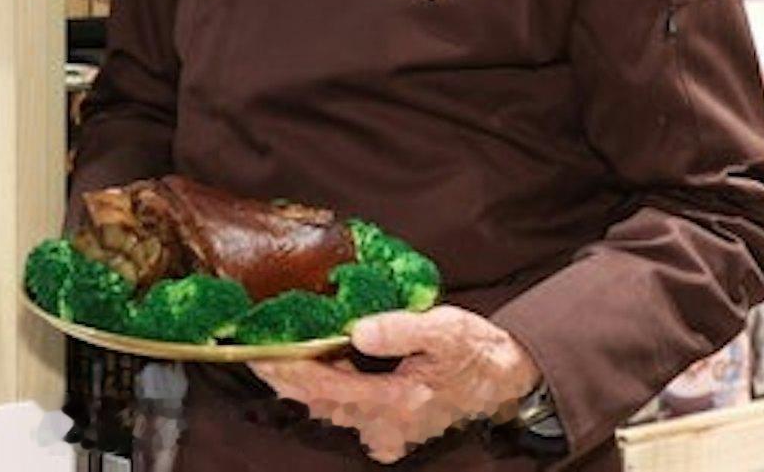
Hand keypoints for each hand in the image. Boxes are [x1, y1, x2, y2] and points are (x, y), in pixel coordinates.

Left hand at [252, 306, 542, 463]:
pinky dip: (327, 389)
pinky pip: (346, 411)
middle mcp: (383, 426)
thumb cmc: (474, 350)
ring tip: (280, 349)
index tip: (260, 351)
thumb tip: (357, 330)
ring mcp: (385, 432)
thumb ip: (401, 330)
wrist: (504, 379)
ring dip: (305, 382)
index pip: (324, 390)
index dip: (288, 371)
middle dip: (287, 375)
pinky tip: (319, 363)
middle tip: (259, 345)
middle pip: (319, 402)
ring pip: (330, 408)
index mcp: (395, 402)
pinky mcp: (388, 429)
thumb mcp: (444, 329)